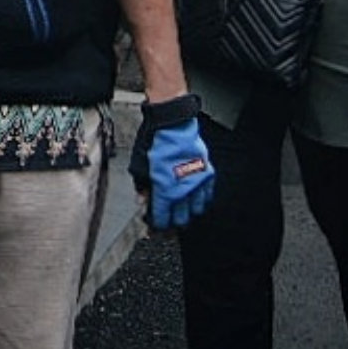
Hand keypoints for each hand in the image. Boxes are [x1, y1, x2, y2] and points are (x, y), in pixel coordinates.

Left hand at [131, 94, 216, 228]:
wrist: (174, 124)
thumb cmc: (156, 142)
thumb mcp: (140, 166)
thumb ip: (142, 187)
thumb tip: (142, 199)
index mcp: (166, 191)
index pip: (162, 218)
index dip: (157, 224)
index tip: (154, 223)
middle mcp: (184, 191)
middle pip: (180, 220)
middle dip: (172, 222)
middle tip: (167, 219)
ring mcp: (198, 184)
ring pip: (196, 211)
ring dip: (187, 213)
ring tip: (180, 209)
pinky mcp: (207, 175)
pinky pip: (207, 197)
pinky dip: (200, 201)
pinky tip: (193, 198)